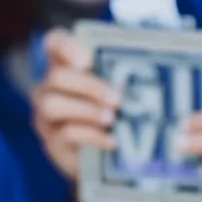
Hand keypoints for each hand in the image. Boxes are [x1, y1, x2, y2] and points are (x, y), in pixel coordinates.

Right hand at [31, 29, 116, 180]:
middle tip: (117, 97)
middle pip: (57, 76)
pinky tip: (112, 140)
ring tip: (112, 118)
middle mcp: (48, 87)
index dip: (67, 46)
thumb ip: (127, 77)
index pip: (54, 42)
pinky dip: (91, 136)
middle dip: (89, 85)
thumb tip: (155, 73)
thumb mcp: (122, 90)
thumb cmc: (117, 112)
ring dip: (86, 110)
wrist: (107, 158)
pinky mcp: (52, 142)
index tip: (88, 59)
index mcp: (65, 66)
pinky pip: (65, 134)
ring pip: (53, 105)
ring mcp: (46, 116)